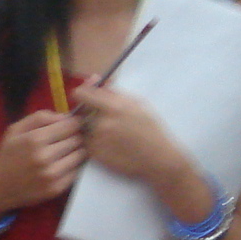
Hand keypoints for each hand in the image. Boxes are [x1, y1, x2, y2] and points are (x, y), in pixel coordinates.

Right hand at [0, 111, 85, 213]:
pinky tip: (62, 165)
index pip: (70, 125)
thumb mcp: (15, 130)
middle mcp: (45, 157)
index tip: (68, 126)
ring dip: (75, 151)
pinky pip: (76, 171)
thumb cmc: (7, 156)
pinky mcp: (57, 189)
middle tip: (65, 139)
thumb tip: (66, 116)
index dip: (72, 123)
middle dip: (74, 136)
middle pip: (76, 139)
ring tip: (64, 152)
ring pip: (80, 155)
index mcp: (34, 139)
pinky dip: (73, 166)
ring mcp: (52, 175)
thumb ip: (39, 117)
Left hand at [71, 84, 187, 189]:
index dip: (84, 93)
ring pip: (85, 127)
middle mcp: (102, 123)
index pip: (82, 94)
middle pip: (83, 111)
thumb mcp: (138, 103)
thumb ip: (114, 91)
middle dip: (92, 112)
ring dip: (93, 127)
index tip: (89, 96)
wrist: (158, 160)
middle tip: (108, 119)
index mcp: (114, 107)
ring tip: (113, 134)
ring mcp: (97, 140)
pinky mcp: (95, 154)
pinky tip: (111, 144)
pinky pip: (87, 142)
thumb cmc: (151, 129)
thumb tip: (95, 79)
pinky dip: (95, 141)